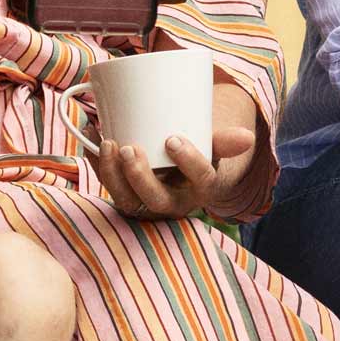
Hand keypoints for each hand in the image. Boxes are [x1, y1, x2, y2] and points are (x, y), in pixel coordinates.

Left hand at [92, 79, 258, 220]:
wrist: (177, 172)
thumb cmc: (196, 155)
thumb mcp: (212, 149)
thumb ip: (225, 141)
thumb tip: (247, 137)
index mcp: (200, 189)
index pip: (200, 180)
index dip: (189, 162)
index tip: (174, 139)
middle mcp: (172, 203)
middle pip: (155, 198)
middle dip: (139, 176)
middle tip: (130, 148)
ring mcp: (144, 203)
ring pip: (125, 199)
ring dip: (112, 173)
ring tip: (108, 143)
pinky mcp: (123, 196)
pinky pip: (107, 186)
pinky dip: (96, 164)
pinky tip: (91, 141)